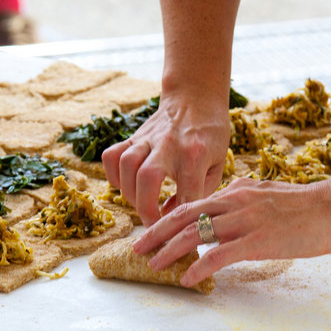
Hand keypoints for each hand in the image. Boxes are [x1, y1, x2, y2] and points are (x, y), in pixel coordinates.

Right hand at [101, 93, 230, 225]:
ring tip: (141, 206)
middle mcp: (169, 145)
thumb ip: (200, 192)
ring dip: (129, 194)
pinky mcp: (133, 136)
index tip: (179, 233)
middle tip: (153, 227)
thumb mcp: (218, 164)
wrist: (196, 97)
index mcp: (196, 154)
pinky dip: (114, 176)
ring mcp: (148, 139)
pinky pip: (112, 156)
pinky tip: (127, 186)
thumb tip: (171, 217)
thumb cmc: (211, 135)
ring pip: (126, 165)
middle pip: (147, 178)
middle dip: (145, 209)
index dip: (181, 220)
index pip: (187, 195)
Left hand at [133, 177, 330, 286]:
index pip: (193, 205)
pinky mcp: (257, 240)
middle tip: (137, 248)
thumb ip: (245, 196)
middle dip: (156, 233)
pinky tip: (187, 279)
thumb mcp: (268, 192)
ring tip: (153, 265)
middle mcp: (234, 202)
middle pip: (184, 215)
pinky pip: (219, 255)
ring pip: (195, 234)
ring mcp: (245, 221)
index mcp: (236, 192)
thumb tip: (229, 199)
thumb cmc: (307, 204)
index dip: (168, 220)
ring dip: (170, 251)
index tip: (153, 234)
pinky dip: (199, 267)